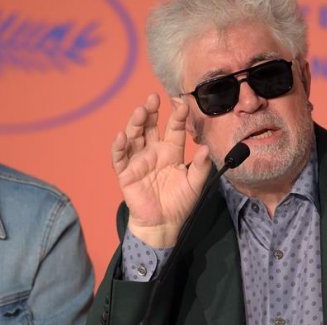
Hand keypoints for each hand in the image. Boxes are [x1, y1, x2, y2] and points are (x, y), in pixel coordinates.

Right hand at [111, 93, 211, 247]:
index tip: (181, 102)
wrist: (163, 224)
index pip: (173, 127)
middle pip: (149, 126)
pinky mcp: (126, 172)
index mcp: (171, 151)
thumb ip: (202, 167)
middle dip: (151, 111)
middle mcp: (153, 151)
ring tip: (139, 111)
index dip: (177, 114)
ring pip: (134, 136)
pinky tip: (121, 136)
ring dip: (135, 123)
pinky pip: (120, 157)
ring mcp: (138, 160)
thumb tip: (208, 148)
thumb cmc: (179, 203)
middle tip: (153, 97)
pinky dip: (119, 146)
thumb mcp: (195, 184)